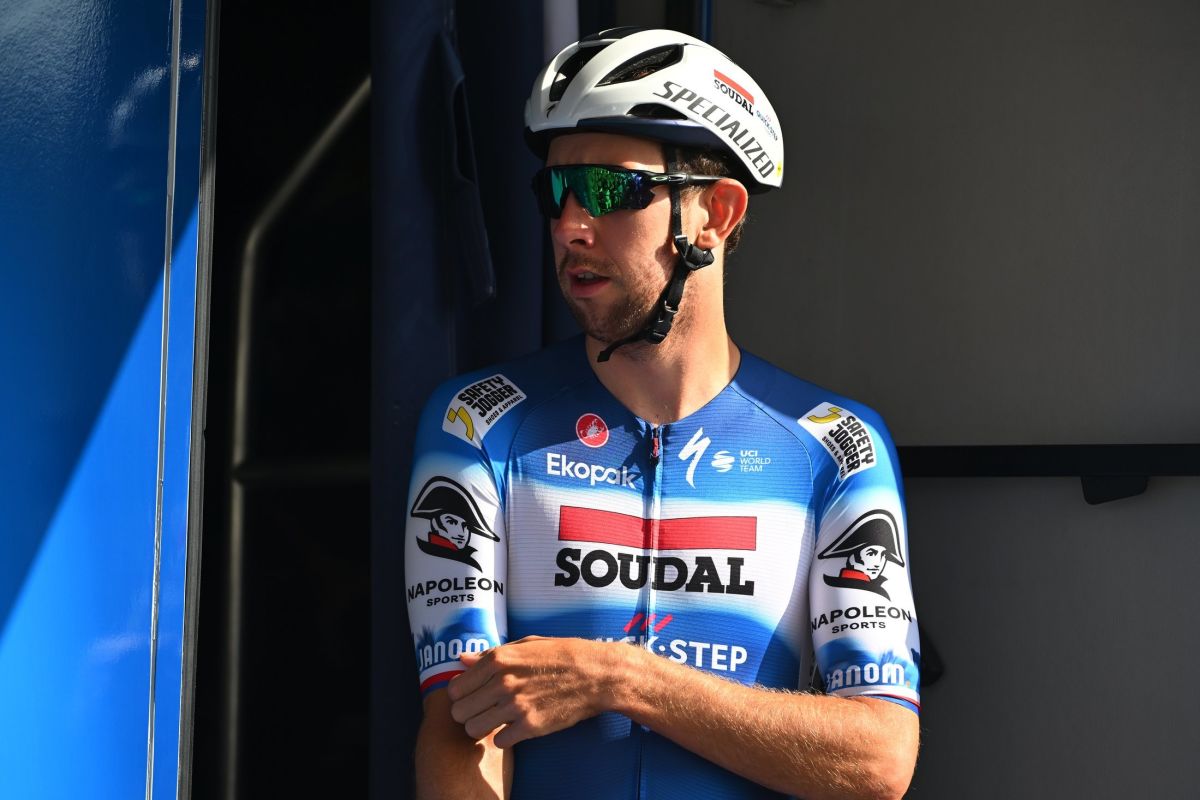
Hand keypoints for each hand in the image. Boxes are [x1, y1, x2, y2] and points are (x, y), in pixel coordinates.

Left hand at [446, 636, 622, 747]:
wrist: (597, 674)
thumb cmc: (563, 655)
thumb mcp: (526, 644)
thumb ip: (491, 654)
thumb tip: (462, 659)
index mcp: (499, 659)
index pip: (455, 688)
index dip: (461, 695)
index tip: (472, 696)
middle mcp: (502, 682)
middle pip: (459, 712)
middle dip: (468, 713)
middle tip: (482, 712)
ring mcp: (516, 705)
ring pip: (474, 729)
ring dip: (483, 728)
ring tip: (496, 722)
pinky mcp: (531, 726)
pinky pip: (499, 742)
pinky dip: (505, 738)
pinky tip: (515, 728)